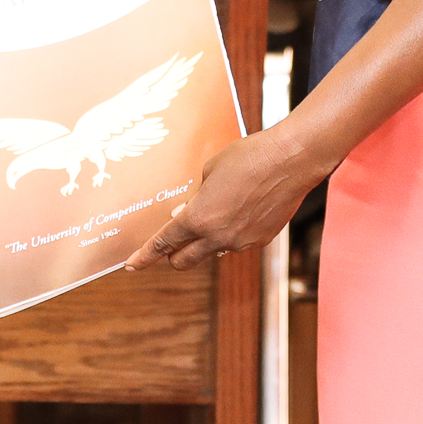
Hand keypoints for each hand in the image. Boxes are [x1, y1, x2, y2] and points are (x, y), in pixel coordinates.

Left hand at [124, 125, 319, 270]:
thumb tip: (187, 212)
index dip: (145, 256)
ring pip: (213, 252)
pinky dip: (231, 233)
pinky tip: (241, 209)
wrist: (290, 160)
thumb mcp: (209, 171)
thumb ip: (195, 197)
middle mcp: (218, 237)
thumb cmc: (247, 158)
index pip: (164, 243)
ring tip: (216, 213)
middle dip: (172, 255)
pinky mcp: (261, 240)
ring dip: (205, 242)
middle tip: (171, 244)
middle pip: (184, 261)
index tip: (132, 265)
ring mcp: (241, 242)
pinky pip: (237, 243)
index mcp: (199, 219)